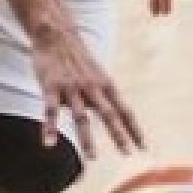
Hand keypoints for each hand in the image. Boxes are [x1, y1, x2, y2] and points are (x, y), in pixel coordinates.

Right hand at [31, 22, 143, 160]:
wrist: (57, 34)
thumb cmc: (78, 59)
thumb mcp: (98, 75)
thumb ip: (104, 96)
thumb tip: (113, 118)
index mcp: (105, 85)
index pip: (124, 110)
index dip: (134, 129)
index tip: (143, 147)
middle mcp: (92, 87)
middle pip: (108, 114)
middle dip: (119, 135)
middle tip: (127, 154)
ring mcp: (72, 88)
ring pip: (81, 117)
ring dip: (87, 139)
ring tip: (92, 159)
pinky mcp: (52, 87)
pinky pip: (51, 110)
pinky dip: (50, 127)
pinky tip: (49, 143)